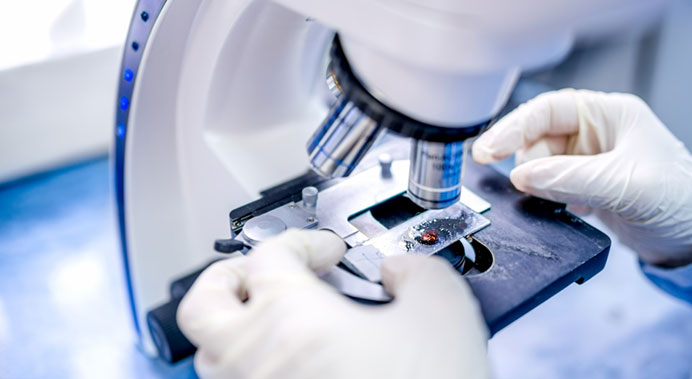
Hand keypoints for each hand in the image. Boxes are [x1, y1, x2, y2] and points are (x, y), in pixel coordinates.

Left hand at [177, 229, 488, 378]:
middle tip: (259, 272)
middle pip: (203, 303)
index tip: (326, 251)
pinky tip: (286, 367)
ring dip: (233, 326)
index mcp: (292, 318)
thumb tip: (399, 271)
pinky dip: (248, 369)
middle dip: (228, 276)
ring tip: (267, 319)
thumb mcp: (443, 312)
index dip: (303, 240)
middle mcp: (257, 360)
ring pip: (210, 354)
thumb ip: (417, 271)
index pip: (270, 254)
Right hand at [472, 89, 691, 266]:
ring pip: (538, 166)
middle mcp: (594, 132)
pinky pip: (547, 187)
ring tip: (562, 202)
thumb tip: (521, 176)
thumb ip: (569, 178)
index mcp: (608, 114)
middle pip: (536, 139)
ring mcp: (587, 160)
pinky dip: (546, 198)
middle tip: (522, 185)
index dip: (513, 128)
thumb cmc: (680, 200)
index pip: (546, 111)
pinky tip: (566, 209)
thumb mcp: (624, 185)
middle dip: (527, 163)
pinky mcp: (583, 186)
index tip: (488, 151)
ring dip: (538, 185)